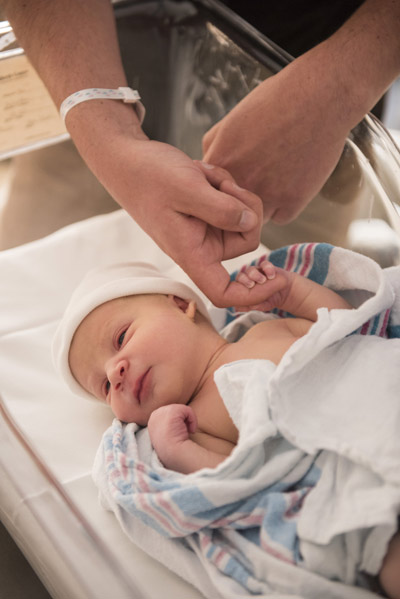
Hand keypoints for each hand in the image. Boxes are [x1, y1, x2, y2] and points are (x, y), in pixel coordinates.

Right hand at [94, 135, 279, 306]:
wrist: (130, 161)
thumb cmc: (149, 176)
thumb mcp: (187, 188)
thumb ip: (221, 209)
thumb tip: (250, 223)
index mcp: (192, 254)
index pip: (225, 293)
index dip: (256, 293)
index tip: (280, 277)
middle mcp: (202, 247)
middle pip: (248, 241)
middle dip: (244, 207)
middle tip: (222, 185)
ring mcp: (207, 230)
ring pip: (244, 218)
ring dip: (232, 192)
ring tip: (205, 177)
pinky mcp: (210, 214)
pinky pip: (234, 202)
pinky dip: (225, 185)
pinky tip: (204, 176)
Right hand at [147, 404, 196, 466]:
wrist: (172, 453)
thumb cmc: (172, 449)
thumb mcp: (166, 436)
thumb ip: (169, 426)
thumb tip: (181, 421)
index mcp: (153, 421)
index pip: (168, 416)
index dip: (177, 423)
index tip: (179, 434)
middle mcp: (155, 414)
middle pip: (175, 411)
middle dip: (181, 420)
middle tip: (184, 432)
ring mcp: (162, 411)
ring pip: (182, 410)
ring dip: (188, 421)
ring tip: (187, 432)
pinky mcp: (172, 410)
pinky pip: (187, 410)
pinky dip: (193, 420)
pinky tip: (191, 431)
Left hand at [203, 58, 349, 223]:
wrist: (319, 98)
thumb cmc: (277, 101)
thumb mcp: (232, 118)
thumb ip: (215, 145)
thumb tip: (209, 164)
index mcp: (221, 161)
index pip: (209, 191)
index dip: (221, 185)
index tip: (235, 173)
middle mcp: (240, 182)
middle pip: (231, 206)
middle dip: (240, 196)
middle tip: (259, 173)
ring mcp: (266, 195)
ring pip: (255, 216)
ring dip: (261, 203)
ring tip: (275, 177)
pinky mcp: (291, 202)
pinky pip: (280, 216)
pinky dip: (285, 204)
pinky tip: (290, 180)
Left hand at [234, 259, 292, 311]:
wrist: (284, 293)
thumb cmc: (270, 300)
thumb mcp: (264, 306)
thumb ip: (255, 307)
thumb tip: (243, 308)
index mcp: (244, 288)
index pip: (236, 286)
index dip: (238, 287)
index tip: (244, 291)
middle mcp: (248, 278)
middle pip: (241, 276)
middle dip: (245, 280)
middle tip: (251, 285)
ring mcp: (257, 272)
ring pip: (251, 269)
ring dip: (256, 275)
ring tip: (263, 280)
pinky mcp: (267, 267)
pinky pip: (265, 264)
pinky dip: (268, 268)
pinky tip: (272, 276)